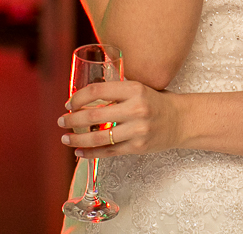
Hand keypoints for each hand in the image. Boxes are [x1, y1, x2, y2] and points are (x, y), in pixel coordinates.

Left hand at [58, 80, 181, 158]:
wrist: (181, 120)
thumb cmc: (156, 102)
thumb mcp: (139, 89)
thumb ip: (116, 92)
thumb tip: (83, 96)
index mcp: (134, 89)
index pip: (97, 91)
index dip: (78, 97)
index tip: (69, 103)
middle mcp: (136, 109)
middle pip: (94, 116)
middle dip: (72, 119)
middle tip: (62, 121)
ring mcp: (137, 130)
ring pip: (98, 137)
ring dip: (77, 139)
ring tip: (66, 138)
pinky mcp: (138, 147)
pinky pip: (108, 151)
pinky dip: (90, 153)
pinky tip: (79, 152)